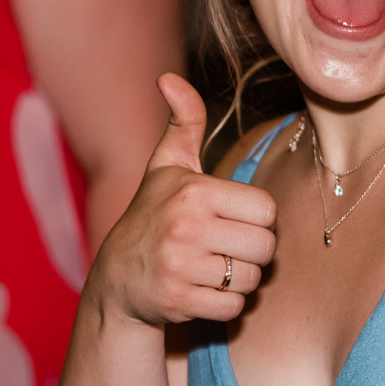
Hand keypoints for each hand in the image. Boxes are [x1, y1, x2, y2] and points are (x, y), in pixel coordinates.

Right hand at [88, 75, 278, 328]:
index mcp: (193, 191)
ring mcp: (180, 266)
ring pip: (251, 280)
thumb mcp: (167, 166)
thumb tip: (168, 77)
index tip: (232, 220)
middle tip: (227, 249)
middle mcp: (185, 226)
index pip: (267, 210)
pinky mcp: (178, 301)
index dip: (255, 219)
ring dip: (240, 280)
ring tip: (214, 269)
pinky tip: (204, 290)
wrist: (118, 278)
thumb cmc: (153, 215)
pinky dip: (226, 304)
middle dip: (253, 252)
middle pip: (265, 247)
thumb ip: (183, 121)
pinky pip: (233, 308)